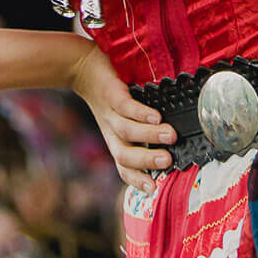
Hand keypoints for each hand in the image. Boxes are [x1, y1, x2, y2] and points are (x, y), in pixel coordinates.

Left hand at [68, 44, 174, 193]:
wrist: (82, 67)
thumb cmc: (110, 94)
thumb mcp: (122, 117)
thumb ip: (143, 130)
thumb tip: (174, 141)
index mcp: (116, 140)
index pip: (124, 167)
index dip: (137, 180)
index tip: (155, 189)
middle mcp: (112, 131)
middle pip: (124, 155)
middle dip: (146, 161)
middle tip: (168, 161)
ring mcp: (110, 113)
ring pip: (126, 132)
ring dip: (149, 136)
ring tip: (171, 135)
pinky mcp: (111, 94)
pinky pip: (125, 107)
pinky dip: (141, 114)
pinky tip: (156, 116)